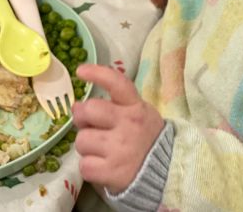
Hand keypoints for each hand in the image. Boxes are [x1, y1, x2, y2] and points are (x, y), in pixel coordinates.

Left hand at [72, 64, 164, 194]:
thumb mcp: (138, 114)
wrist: (166, 170)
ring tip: (101, 149)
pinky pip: (84, 165)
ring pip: (82, 140)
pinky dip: (90, 166)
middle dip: (82, 117)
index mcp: (136, 107)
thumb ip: (112, 107)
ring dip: (86, 145)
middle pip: (89, 110)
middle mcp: (128, 124)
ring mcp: (120, 149)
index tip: (81, 70)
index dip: (97, 74)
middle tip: (89, 124)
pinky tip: (103, 165)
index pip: (117, 83)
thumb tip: (77, 106)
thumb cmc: (146, 138)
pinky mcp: (112, 172)